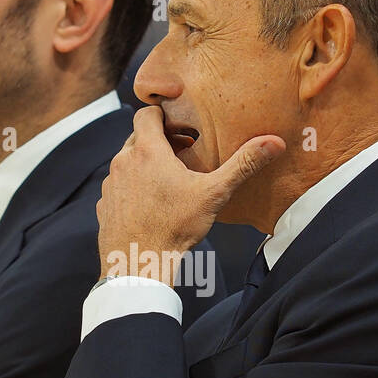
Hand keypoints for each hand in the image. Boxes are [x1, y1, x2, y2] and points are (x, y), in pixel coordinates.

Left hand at [97, 106, 283, 282]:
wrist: (138, 264)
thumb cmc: (174, 227)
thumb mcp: (213, 193)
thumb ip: (242, 165)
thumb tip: (273, 142)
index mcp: (147, 151)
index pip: (146, 114)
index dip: (162, 115)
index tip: (179, 128)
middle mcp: (123, 161)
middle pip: (137, 137)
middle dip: (158, 142)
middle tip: (181, 156)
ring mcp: (111, 184)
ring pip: (126, 162)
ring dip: (143, 165)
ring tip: (167, 182)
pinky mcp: (104, 204)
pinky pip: (119, 186)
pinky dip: (132, 188)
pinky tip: (150, 205)